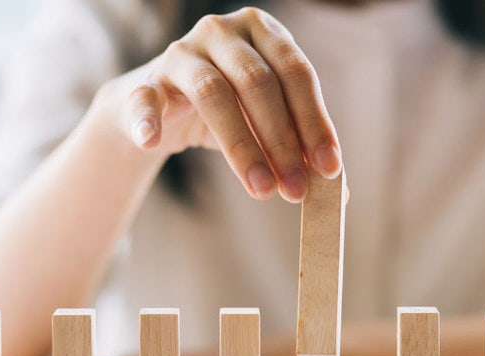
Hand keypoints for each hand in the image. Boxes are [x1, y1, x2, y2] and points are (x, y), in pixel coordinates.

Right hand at [94, 6, 341, 202]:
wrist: (161, 112)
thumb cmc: (229, 113)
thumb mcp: (268, 124)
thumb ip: (301, 150)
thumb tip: (338, 195)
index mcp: (262, 31)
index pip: (296, 73)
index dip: (315, 121)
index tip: (328, 169)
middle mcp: (222, 31)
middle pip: (258, 82)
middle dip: (282, 141)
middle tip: (294, 190)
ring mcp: (181, 52)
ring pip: (214, 93)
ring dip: (241, 146)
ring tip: (261, 189)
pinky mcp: (146, 80)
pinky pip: (147, 99)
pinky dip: (149, 119)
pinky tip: (153, 142)